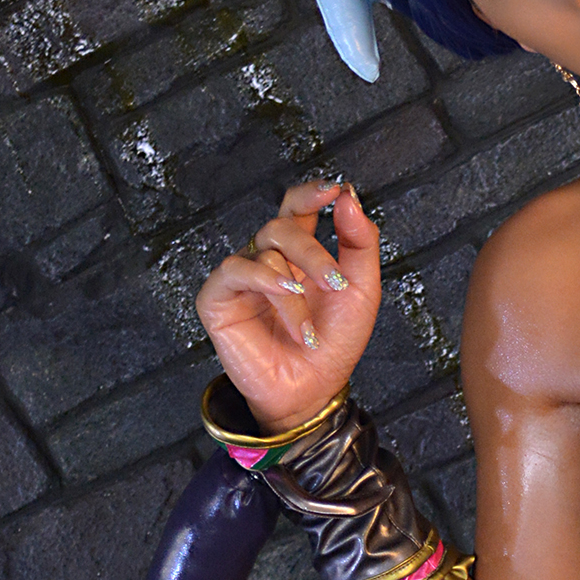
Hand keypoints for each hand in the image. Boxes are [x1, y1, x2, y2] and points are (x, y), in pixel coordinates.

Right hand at [196, 180, 381, 433]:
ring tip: (312, 326)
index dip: (309, 193)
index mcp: (300, 253)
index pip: (296, 207)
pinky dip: (266, 282)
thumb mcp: (362, 288)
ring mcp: (242, 277)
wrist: (312, 389)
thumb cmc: (335, 341)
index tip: (332, 190)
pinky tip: (287, 299)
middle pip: (282, 224)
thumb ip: (360, 241)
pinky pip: (237, 270)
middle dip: (313, 251)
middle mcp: (268, 259)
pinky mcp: (218, 298)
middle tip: (336, 283)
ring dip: (297, 286)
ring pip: (266, 250)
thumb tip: (348, 195)